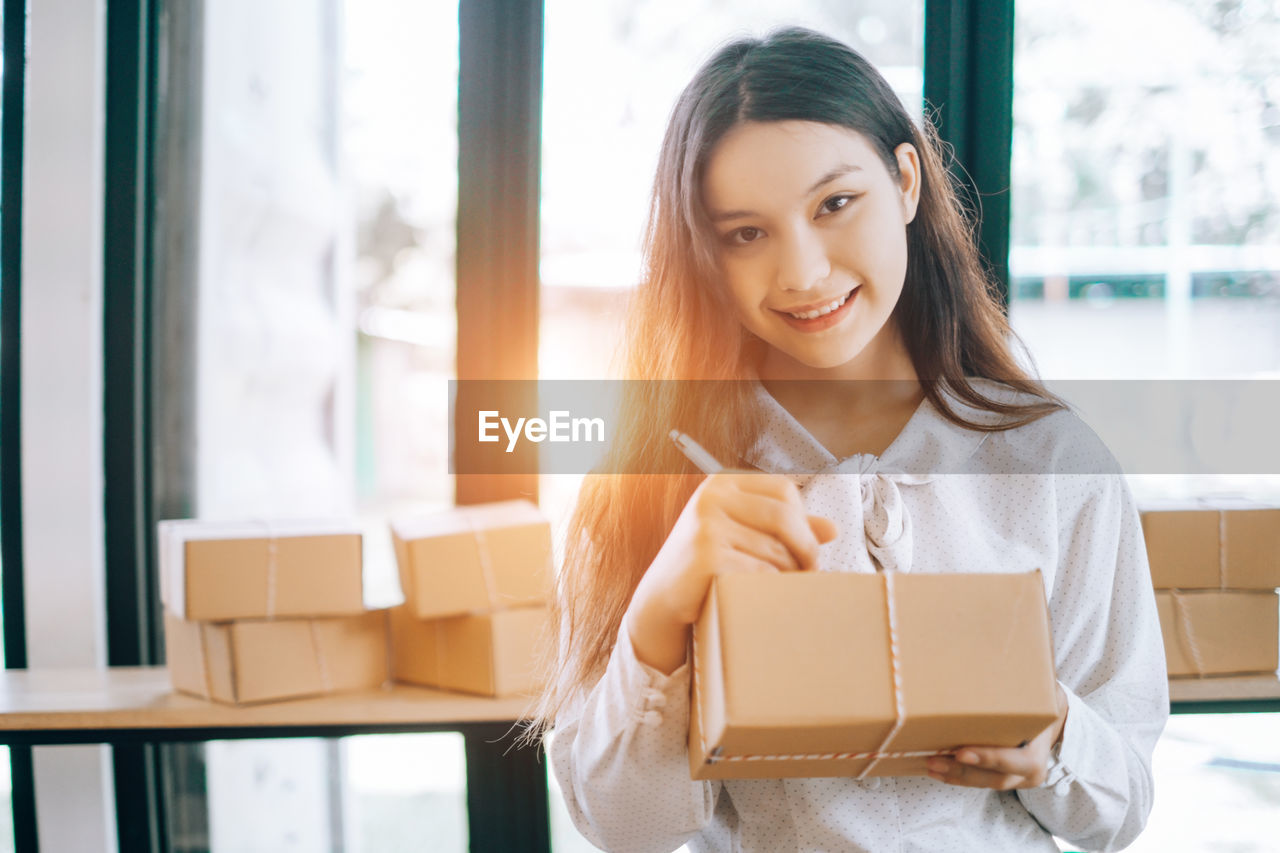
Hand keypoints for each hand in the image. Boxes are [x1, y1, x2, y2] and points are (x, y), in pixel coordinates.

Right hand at [625, 470, 837, 673]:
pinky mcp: (705, 556)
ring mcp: (706, 525)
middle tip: (810, 571)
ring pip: (775, 550)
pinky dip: (769, 589)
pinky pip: (760, 573)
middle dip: (806, 548)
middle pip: (784, 517)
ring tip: (780, 586)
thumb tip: (833, 529)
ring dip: (787, 574)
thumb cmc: (708, 562)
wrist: (662, 597)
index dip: (804, 519)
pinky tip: (760, 595)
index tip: (806, 545)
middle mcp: (711, 496)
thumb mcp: (743, 533)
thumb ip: (785, 527)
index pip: (784, 490)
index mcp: (722, 482)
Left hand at [925, 683, 1069, 790]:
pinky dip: (956, 776)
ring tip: (929, 763)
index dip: (989, 757)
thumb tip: (996, 638)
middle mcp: (1031, 772)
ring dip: (954, 774)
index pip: (1015, 761)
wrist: (1052, 716)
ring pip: (983, 782)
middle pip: (995, 777)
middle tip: (934, 759)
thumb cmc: (1039, 697)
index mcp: (1040, 750)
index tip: (961, 751)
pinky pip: (978, 781)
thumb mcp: (1037, 687)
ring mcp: (1017, 779)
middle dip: (962, 769)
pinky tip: (935, 769)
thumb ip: (1019, 676)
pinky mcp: (1002, 779)